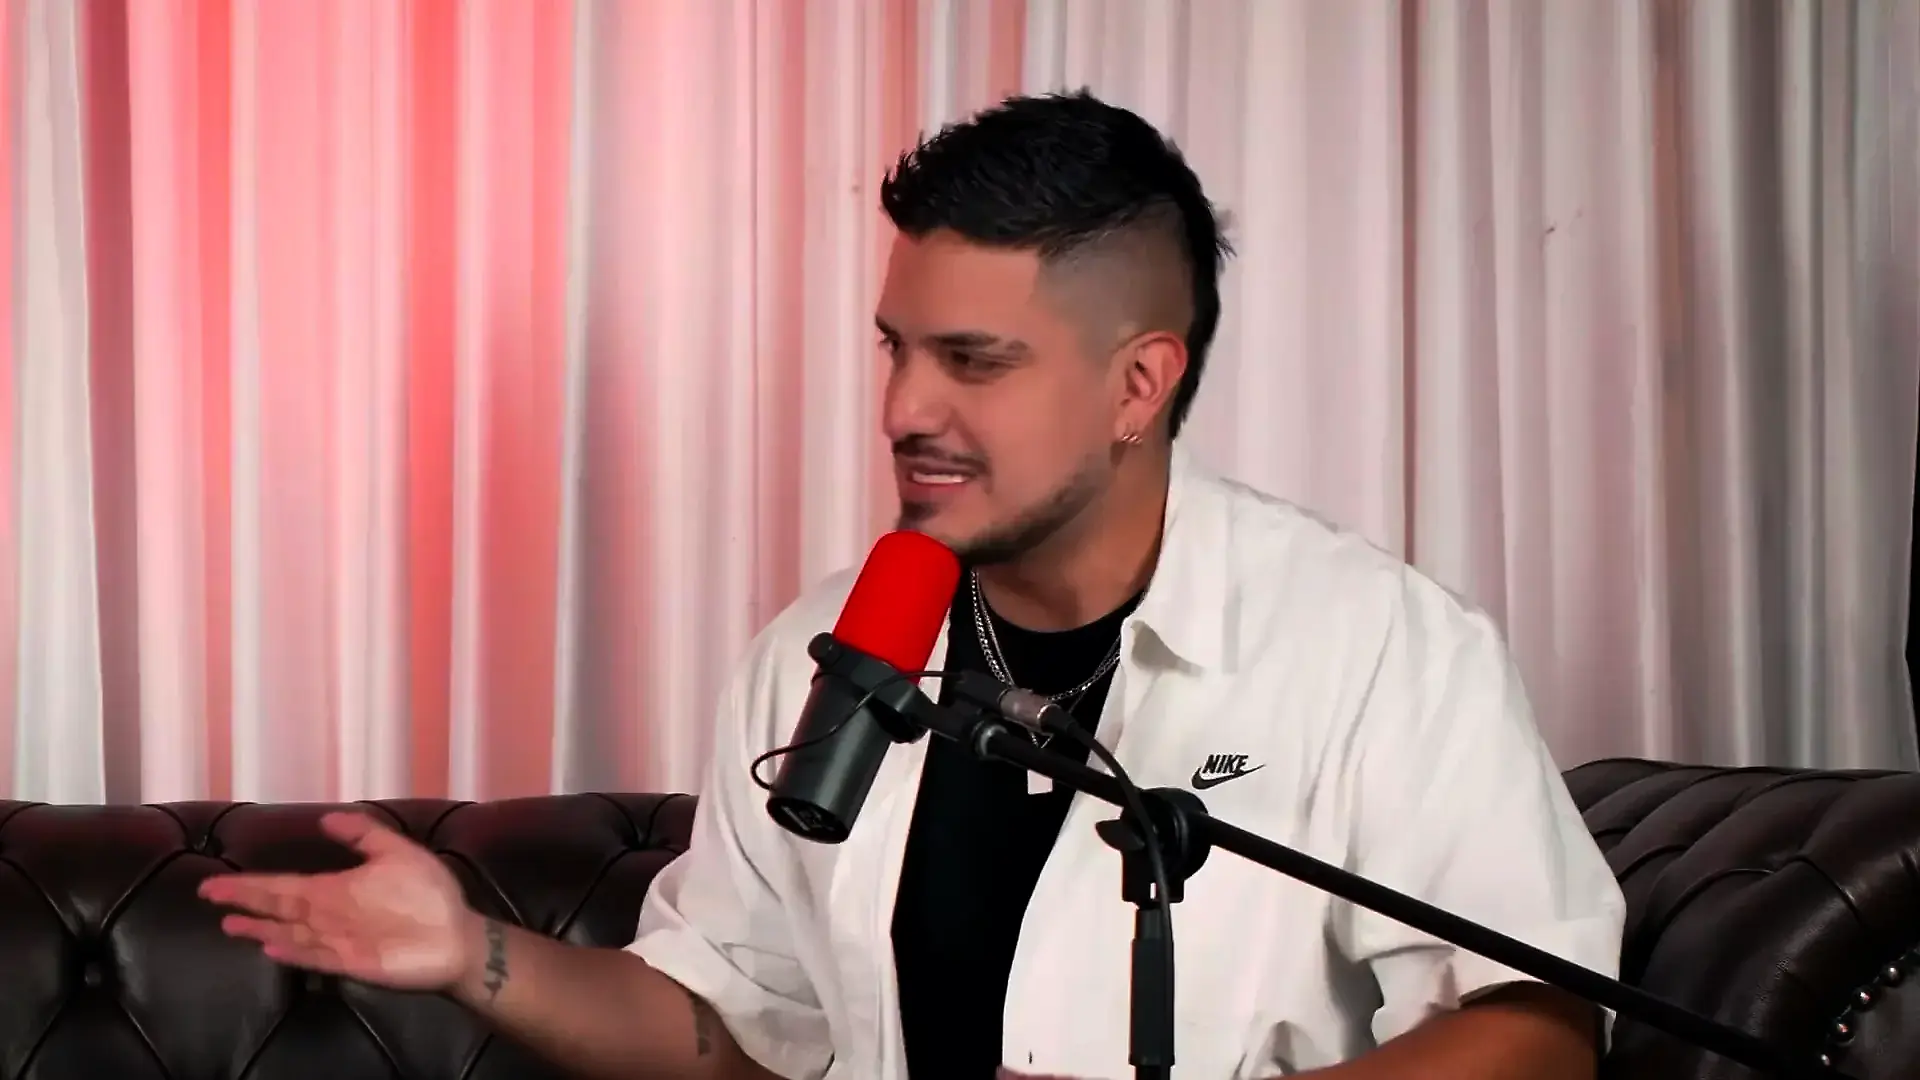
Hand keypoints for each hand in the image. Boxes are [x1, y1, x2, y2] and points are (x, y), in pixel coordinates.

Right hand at [198, 811, 481, 991]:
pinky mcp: (353, 962)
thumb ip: (364, 835)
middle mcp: (330, 915)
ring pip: (290, 933)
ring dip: (261, 929)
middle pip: (279, 906)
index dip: (251, 883)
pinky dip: (295, 952)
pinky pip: (317, 957)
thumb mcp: (398, 853)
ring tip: (229, 925)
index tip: (217, 881)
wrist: (459, 935)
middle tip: (207, 893)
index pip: (285, 885)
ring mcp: (339, 940)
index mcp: (336, 890)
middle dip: (244, 900)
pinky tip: (271, 948)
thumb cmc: (430, 895)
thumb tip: (327, 817)